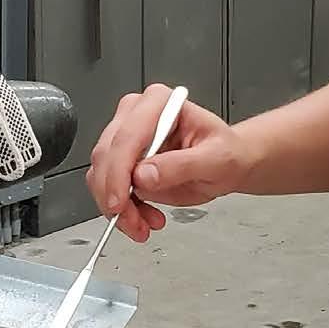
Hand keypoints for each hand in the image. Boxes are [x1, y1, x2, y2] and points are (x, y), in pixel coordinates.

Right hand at [86, 84, 248, 241]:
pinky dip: (120, 209)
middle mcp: (137, 115)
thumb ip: (181, 165)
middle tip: (132, 221)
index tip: (120, 202)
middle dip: (115, 195)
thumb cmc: (225, 153)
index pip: (128, 136)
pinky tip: (141, 218)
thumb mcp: (216, 159)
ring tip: (142, 224)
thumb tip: (144, 175)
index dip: (118, 171)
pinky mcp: (123, 161)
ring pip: (101, 174)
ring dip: (117, 206)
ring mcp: (127, 138)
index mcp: (160, 103)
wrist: (227, 165)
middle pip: (107, 155)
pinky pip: (107, 187)